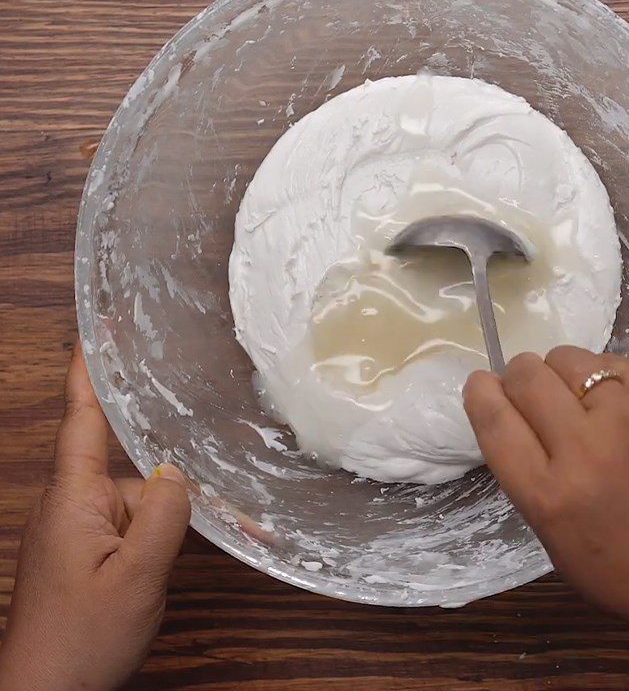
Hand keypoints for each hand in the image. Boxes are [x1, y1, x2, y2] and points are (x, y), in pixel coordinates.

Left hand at [0, 348, 190, 690]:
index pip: (82, 418)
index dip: (89, 368)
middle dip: (157, 438)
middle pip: (122, 453)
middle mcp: (74, 501)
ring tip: (215, 496)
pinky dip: (163, 520)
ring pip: (137, 490)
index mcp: (74, 497)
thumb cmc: (79, 641)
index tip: (100, 326)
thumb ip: (161, 517)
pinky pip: (136, 518)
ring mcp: (82, 526)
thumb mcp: (134, 578)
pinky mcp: (92, 547)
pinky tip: (193, 529)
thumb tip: (175, 471)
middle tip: (191, 396)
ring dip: (169, 497)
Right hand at [463, 347, 628, 688]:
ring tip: (573, 399)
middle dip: (515, 380)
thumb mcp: (554, 540)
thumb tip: (507, 410)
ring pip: (565, 358)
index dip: (479, 393)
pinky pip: (609, 363)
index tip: (481, 387)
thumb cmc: (626, 569)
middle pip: (525, 375)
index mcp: (549, 495)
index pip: (494, 418)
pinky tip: (607, 399)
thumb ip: (525, 474)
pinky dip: (597, 375)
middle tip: (531, 398)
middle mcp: (585, 448)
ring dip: (556, 374)